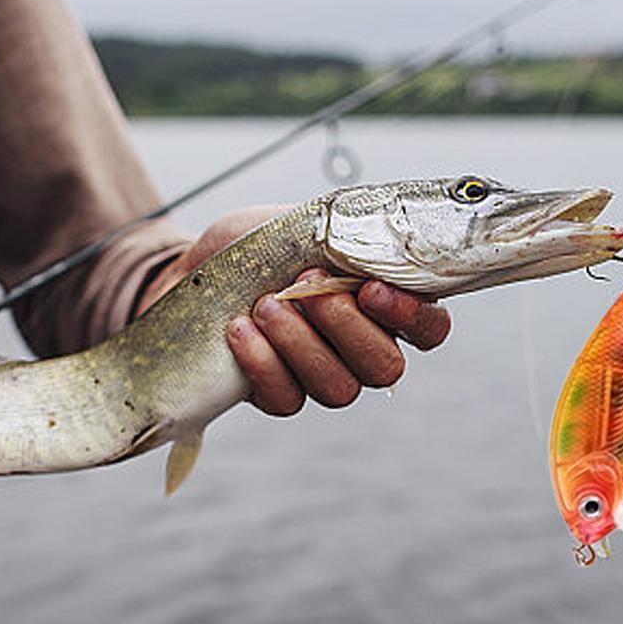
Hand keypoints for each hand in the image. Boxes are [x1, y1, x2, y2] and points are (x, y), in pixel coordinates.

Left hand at [138, 206, 450, 414]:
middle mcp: (359, 349)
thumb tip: (375, 235)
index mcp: (380, 306)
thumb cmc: (256, 245)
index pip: (429, 329)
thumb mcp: (303, 224)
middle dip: (346, 327)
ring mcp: (319, 376)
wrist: (193, 271)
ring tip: (266, 305)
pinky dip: (263, 363)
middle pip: (385, 368)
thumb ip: (346, 235)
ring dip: (302, 344)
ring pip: (339, 389)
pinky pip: (287, 400)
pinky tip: (239, 329)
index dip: (412, 318)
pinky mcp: (276, 394)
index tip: (369, 289)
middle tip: (306, 286)